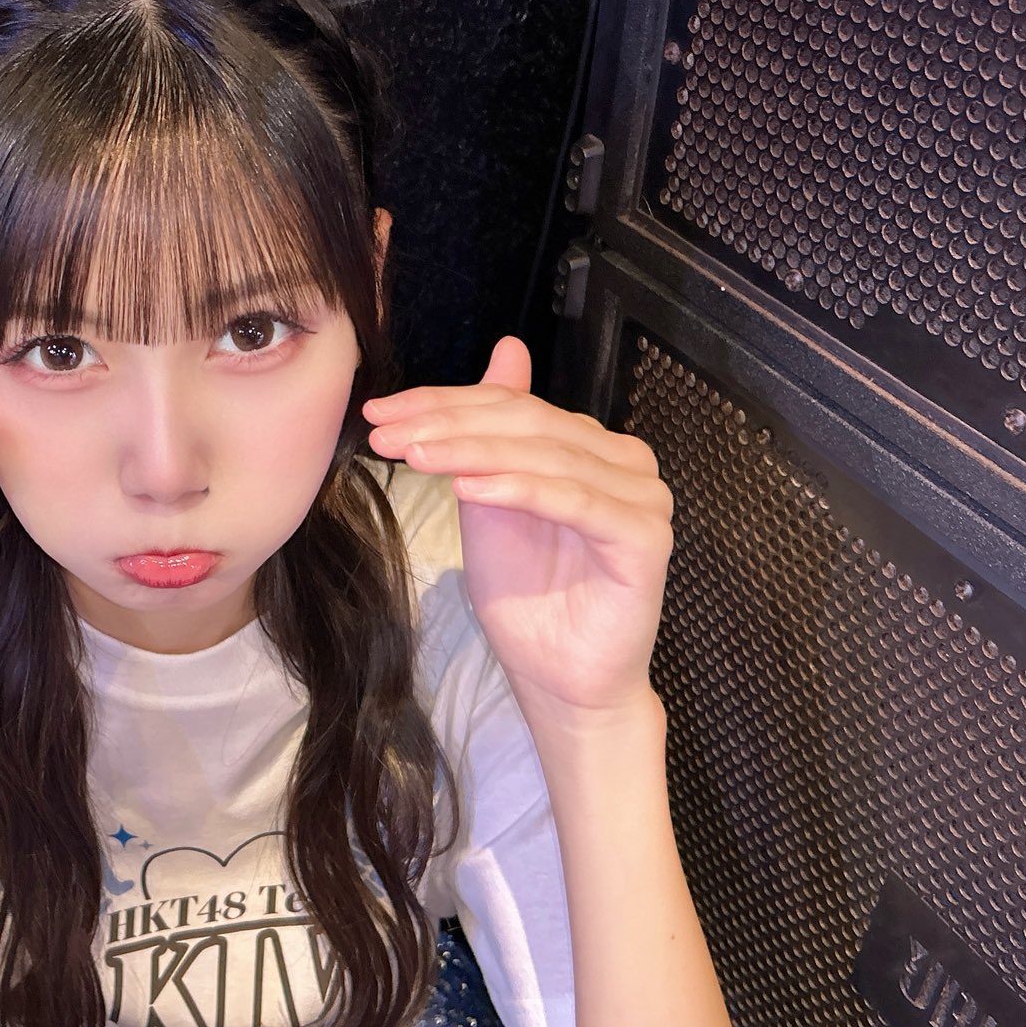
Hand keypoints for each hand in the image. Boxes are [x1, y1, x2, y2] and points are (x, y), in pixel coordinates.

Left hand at [363, 336, 673, 719]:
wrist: (560, 679)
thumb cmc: (528, 597)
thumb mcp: (491, 500)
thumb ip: (494, 432)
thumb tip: (507, 348)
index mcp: (591, 446)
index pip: (512, 406)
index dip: (443, 404)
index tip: (379, 413)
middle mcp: (625, 462)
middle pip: (527, 426)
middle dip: (448, 426)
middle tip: (387, 434)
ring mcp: (642, 498)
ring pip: (547, 458)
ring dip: (473, 453)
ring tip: (414, 456)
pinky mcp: (645, 539)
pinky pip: (577, 504)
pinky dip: (521, 490)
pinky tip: (468, 490)